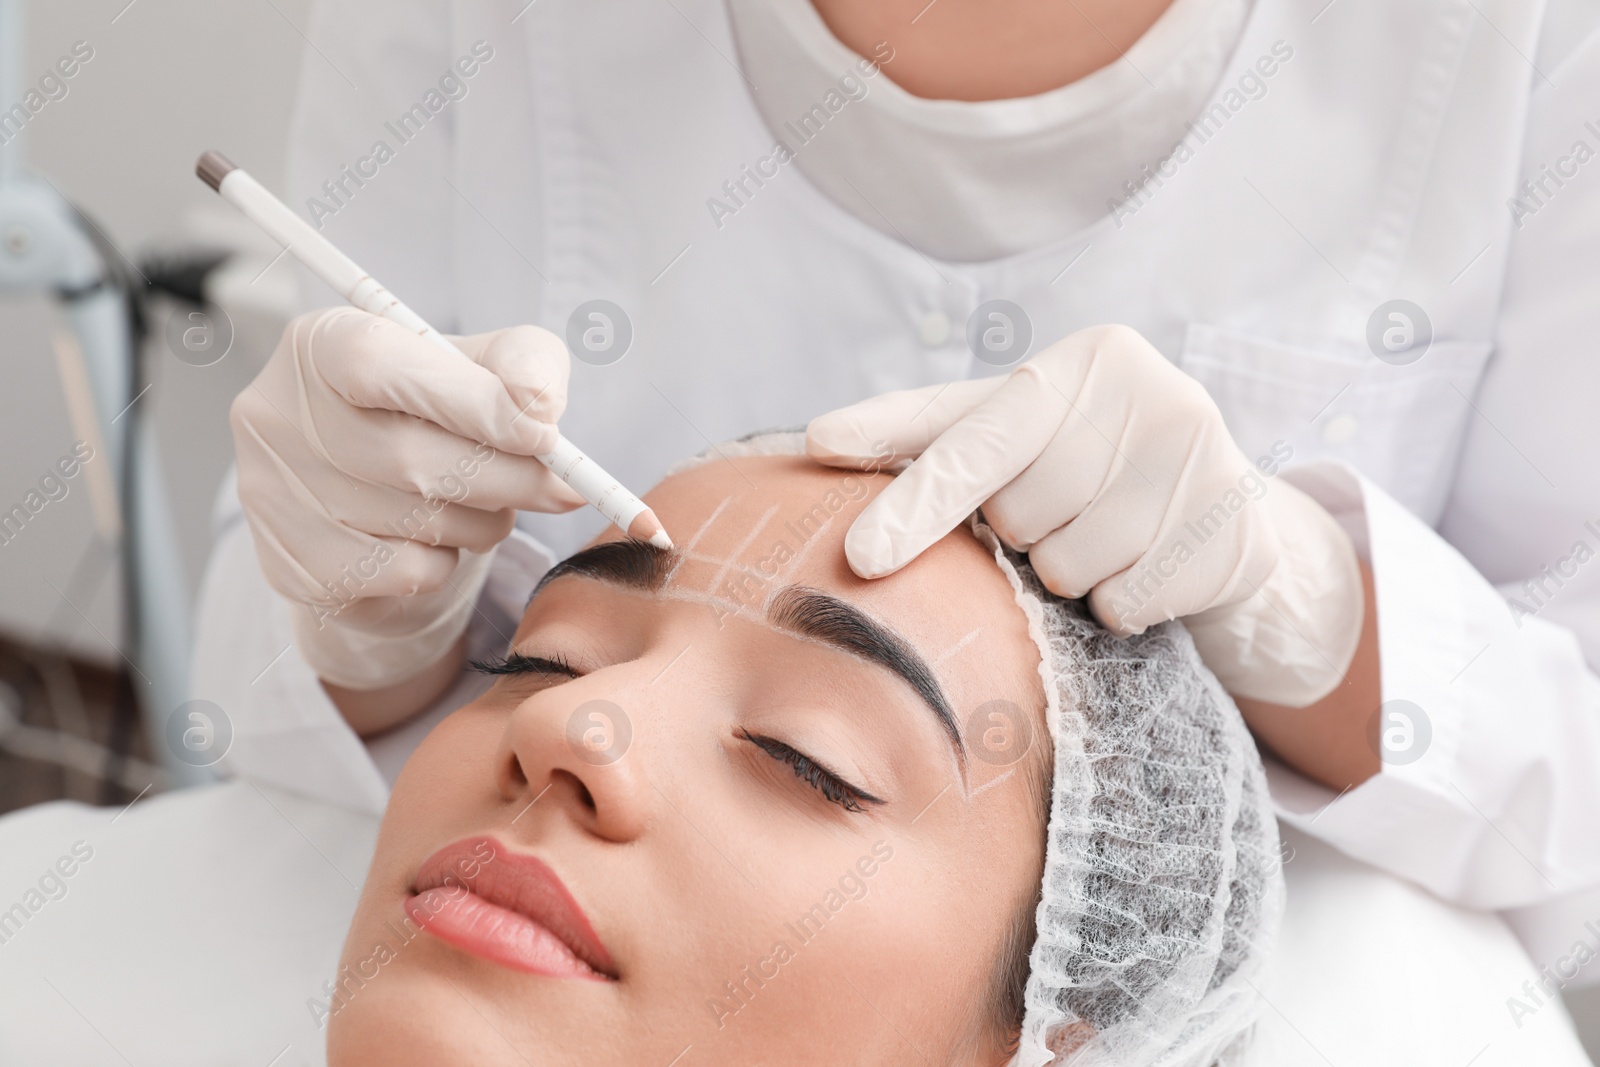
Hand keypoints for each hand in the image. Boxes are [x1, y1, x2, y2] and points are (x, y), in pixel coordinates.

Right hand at [231, 307, 583, 700]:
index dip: (469, 402)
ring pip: (413, 522)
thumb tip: (539, 406)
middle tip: (559, 487)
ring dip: (483, 522)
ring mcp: (272, 496)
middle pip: (407, 456)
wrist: (380, 503)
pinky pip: (401, 573)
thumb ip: (524, 364)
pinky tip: (435, 539)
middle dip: (506, 478)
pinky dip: (444, 562)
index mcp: (319, 344)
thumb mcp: (487, 366)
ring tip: (486, 505)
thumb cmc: (439, 416)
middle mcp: (275, 415)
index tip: (544, 434)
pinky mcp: (292, 567)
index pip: (379, 364)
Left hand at [805, 324, 1362, 706]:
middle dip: (1023, 531)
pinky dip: (1120, 602)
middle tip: (1061, 506)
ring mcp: (1204, 461)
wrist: (1216, 499)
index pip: (975, 443)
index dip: (916, 503)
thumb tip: (814, 440)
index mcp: (1082, 359)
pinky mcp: (1233, 530)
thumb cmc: (1078, 456)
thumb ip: (921, 433)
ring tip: (1105, 533)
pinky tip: (1145, 563)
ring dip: (1070, 572)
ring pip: (1071, 569)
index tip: (861, 557)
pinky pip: (1126, 604)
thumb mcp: (1005, 427)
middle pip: (1020, 518)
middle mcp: (1151, 393)